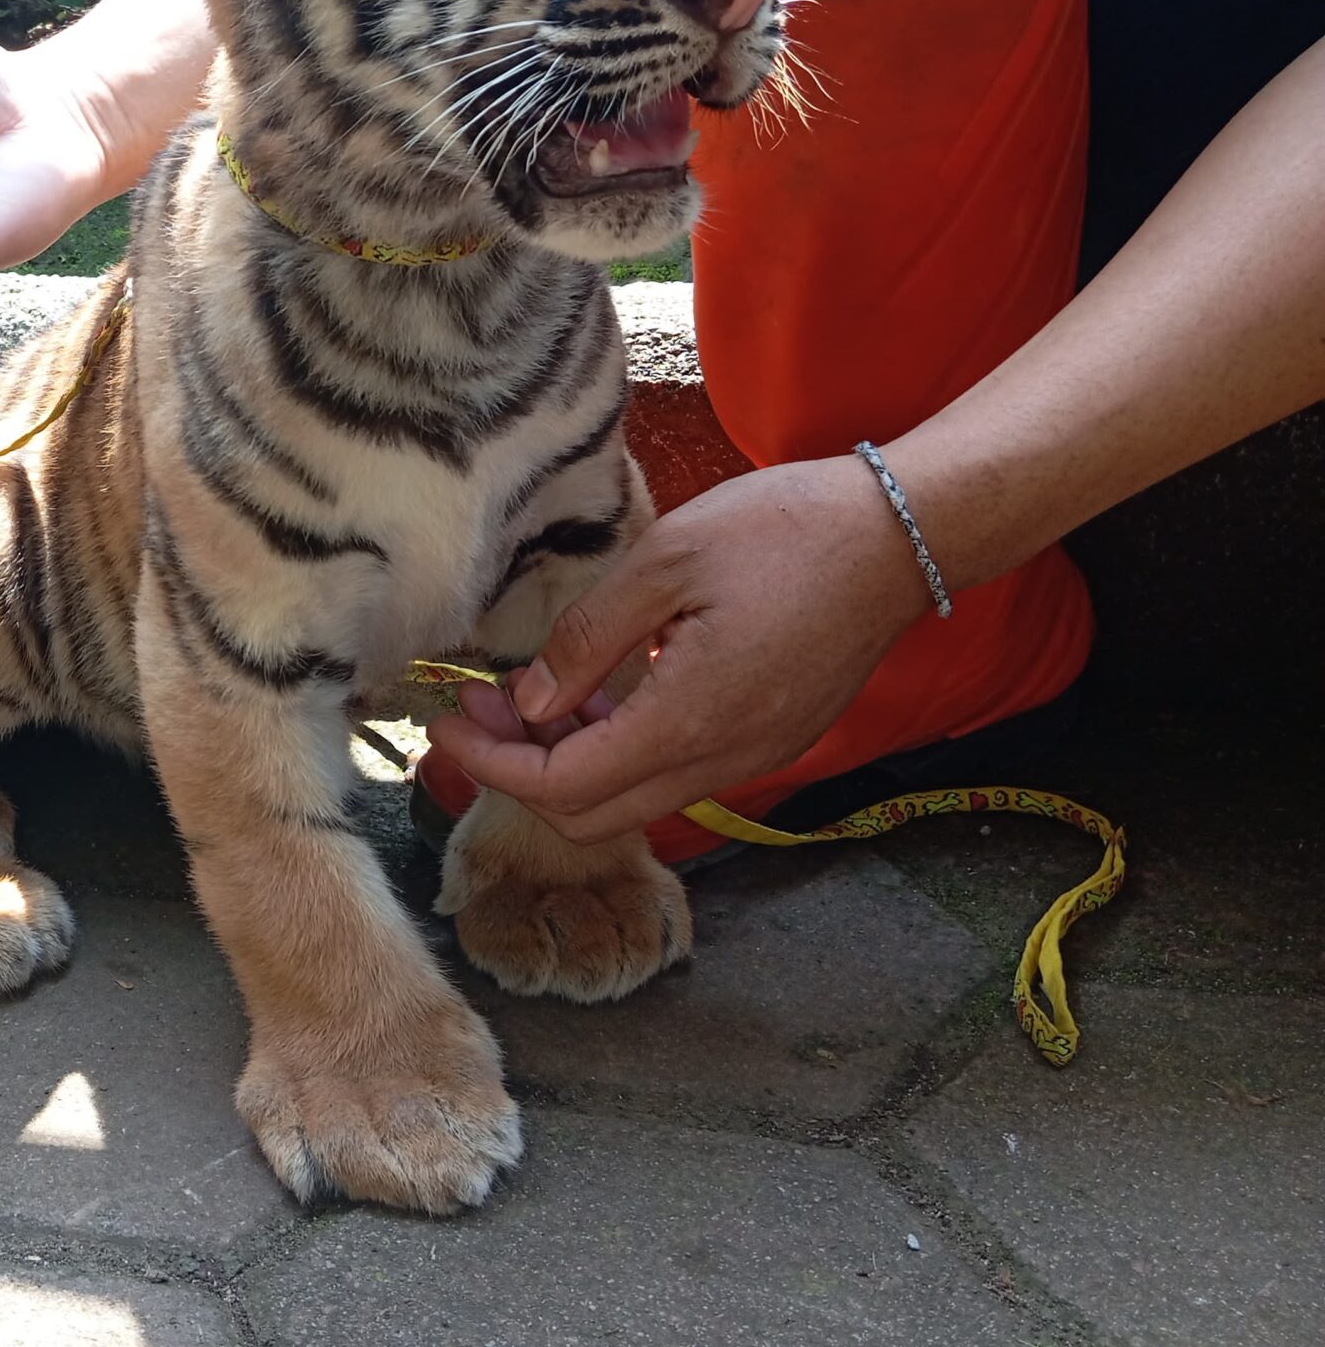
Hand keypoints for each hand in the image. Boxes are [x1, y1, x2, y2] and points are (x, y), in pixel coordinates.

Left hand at [424, 456, 934, 841]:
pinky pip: (676, 771)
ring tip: (524, 697)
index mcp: (689, 723)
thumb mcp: (664, 563)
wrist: (901, 534)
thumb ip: (587, 639)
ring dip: (570, 762)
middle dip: (519, 773)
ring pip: (634, 797)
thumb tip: (528, 704)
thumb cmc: (785, 532)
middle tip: (477, 712)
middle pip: (592, 815)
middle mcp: (722, 760)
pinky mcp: (769, 739)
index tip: (445, 722)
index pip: (563, 787)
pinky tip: (595, 693)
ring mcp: (752, 757)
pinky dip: (620, 749)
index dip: (492, 765)